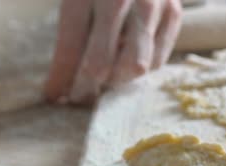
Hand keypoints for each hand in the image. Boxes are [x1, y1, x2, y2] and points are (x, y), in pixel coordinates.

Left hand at [44, 0, 181, 103]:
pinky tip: (124, 59)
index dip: (59, 80)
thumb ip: (68, 40)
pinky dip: (139, 69)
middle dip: (85, 89)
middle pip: (102, 65)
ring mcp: (153, 5)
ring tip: (102, 77)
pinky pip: (157, 60)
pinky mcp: (174, 12)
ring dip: (114, 81)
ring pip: (134, 67)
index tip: (51, 96)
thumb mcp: (75, 0)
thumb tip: (56, 88)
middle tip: (76, 95)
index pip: (70, 50)